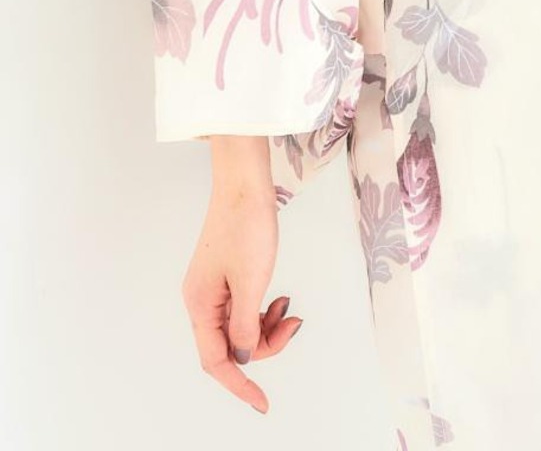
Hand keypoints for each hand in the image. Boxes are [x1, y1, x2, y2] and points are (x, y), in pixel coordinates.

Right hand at [181, 136, 302, 414]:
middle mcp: (201, 301)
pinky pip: (244, 308)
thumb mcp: (251, 281)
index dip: (240, 385)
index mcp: (200, 305)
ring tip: (289, 308)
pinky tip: (280, 297)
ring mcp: (213, 289)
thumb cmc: (247, 226)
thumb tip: (242, 356)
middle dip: (264, 344)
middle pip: (231, 346)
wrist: (245, 184)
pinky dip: (263, 310)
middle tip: (293, 323)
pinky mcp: (226, 277)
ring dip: (266, 326)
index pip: (217, 361)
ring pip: (240, 328)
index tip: (263, 404)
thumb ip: (245, 324)